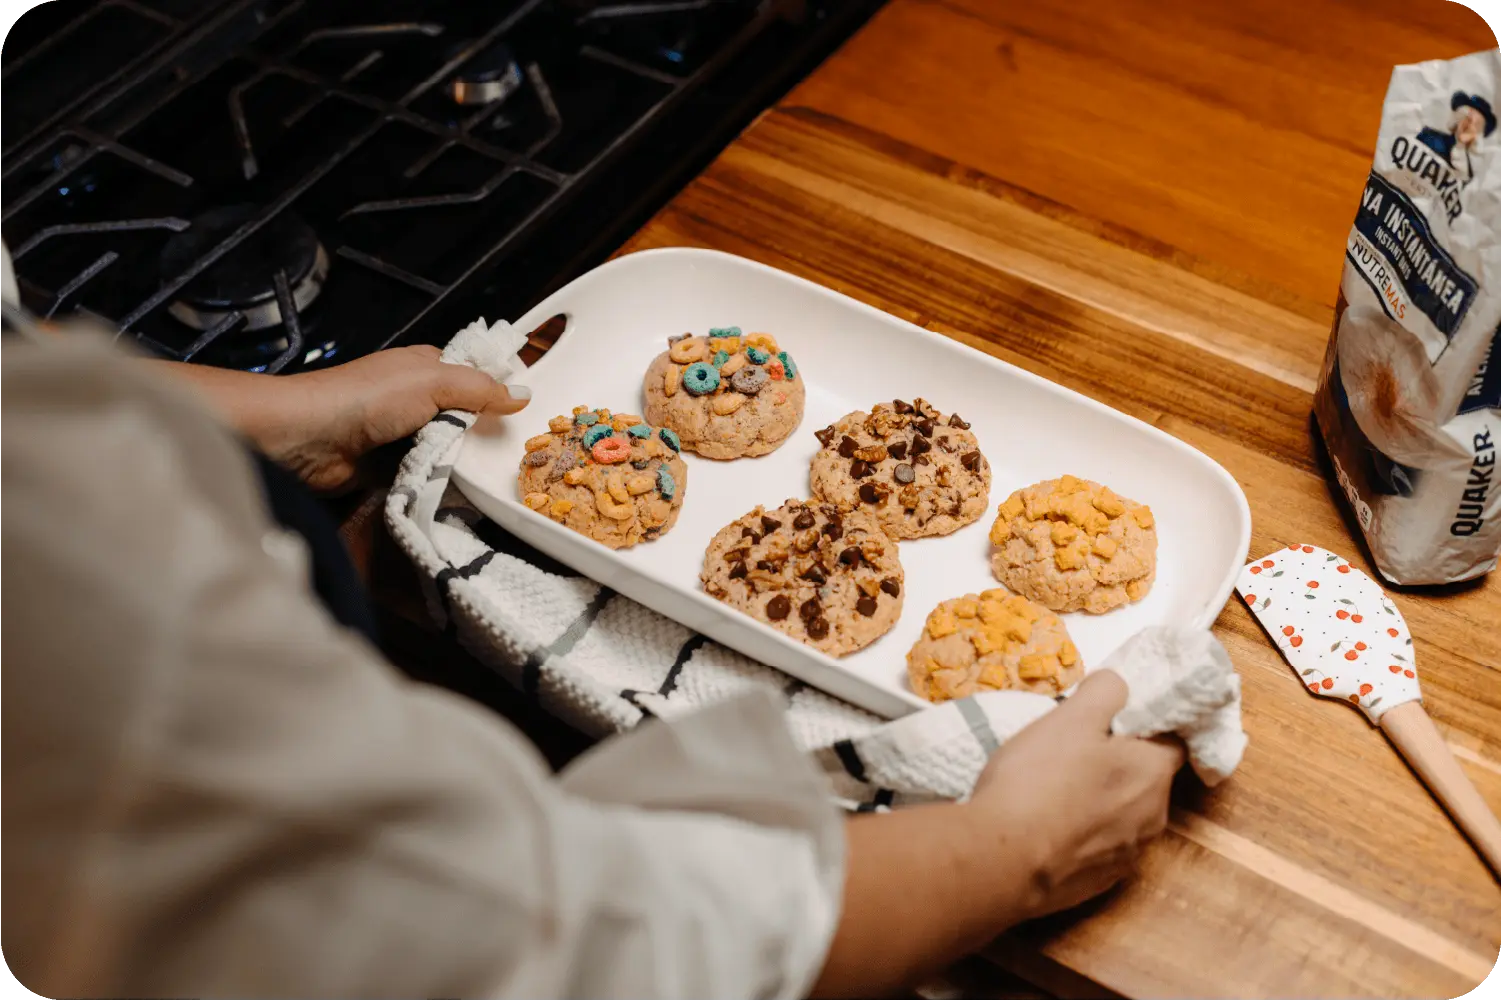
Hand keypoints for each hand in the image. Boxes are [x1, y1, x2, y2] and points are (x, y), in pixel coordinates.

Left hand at [153, 345, 528, 493]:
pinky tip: (467, 497)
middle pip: (466, 416)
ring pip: (450, 449)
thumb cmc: (366, 399)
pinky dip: (443, 484)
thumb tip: (524, 395)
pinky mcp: (392, 468)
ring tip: (502, 480)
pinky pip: (429, 476)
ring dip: (466, 463)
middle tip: (524, 455)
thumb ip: (479, 389)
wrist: (307, 440)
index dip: (501, 391)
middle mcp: (417, 399)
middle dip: (488, 433)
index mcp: (426, 367)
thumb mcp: (432, 382)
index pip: (475, 375)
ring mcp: (404, 435)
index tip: (533, 414)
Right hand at [969, 669, 1183, 919]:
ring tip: (1054, 793)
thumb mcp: (1070, 718)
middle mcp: (1154, 817)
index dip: (1145, 727)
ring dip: (1100, 803)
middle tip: (1074, 753)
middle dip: (1119, 765)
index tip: (1113, 722)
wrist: (1002, 861)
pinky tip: (1047, 829)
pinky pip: (1099, 848)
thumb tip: (1119, 686)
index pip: (1172, 741)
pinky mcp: (1101, 884)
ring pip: (1123, 816)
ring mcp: (1128, 856)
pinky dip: (1081, 836)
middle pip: (1145, 780)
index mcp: (1153, 772)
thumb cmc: (1039, 781)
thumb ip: (1104, 692)